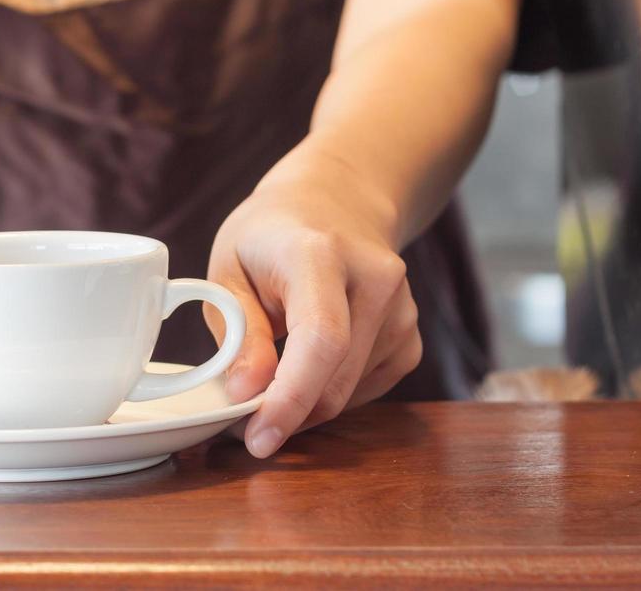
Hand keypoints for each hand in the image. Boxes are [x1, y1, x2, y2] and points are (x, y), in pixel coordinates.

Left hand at [207, 149, 421, 457]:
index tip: (258, 438)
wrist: (334, 202)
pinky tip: (309, 366)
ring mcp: (403, 308)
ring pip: (350, 391)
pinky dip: (332, 393)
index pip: (321, 338)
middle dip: (288, 414)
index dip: (291, 398)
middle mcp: (375, 279)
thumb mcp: (229, 269)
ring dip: (305, 403)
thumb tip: (247, 393)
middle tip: (246, 424)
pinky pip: (369, 388)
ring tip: (271, 376)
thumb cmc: (270, 236)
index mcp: (321, 255)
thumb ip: (239, 331)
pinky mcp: (411, 334)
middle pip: (337, 376)